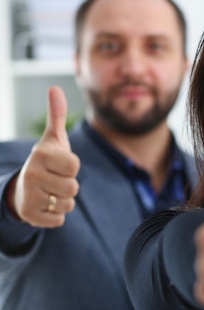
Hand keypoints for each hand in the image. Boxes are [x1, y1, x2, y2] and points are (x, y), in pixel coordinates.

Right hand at [9, 86, 79, 226]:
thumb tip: (54, 88)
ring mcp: (29, 196)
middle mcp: (31, 175)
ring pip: (67, 204)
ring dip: (65, 200)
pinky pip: (59, 220)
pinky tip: (46, 204)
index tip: (61, 164)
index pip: (74, 166)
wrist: (22, 188)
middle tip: (56, 180)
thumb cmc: (46, 161)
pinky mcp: (30, 215)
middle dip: (70, 185)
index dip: (72, 167)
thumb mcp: (53, 139)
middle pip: (73, 187)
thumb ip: (56, 115)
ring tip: (52, 191)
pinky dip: (57, 215)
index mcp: (40, 155)